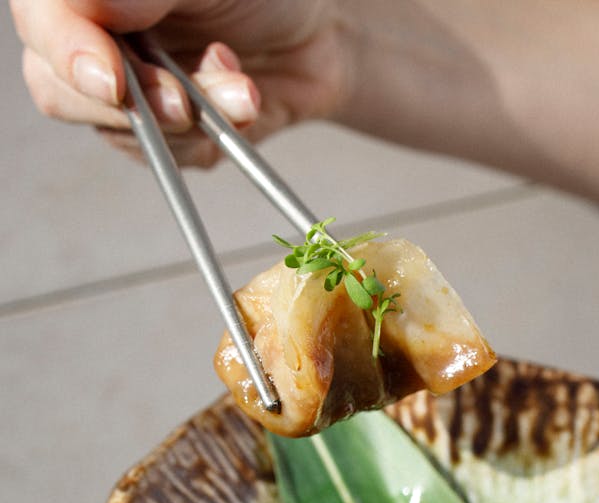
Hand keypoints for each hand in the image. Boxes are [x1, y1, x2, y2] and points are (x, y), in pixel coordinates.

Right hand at [10, 0, 348, 165]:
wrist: (322, 35)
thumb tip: (84, 7)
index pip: (42, 20)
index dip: (67, 52)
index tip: (112, 80)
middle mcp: (94, 37)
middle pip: (56, 88)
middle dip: (129, 102)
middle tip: (181, 101)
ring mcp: (127, 90)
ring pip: (119, 131)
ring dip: (186, 119)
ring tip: (242, 91)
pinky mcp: (166, 135)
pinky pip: (169, 157)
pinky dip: (211, 138)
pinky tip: (244, 101)